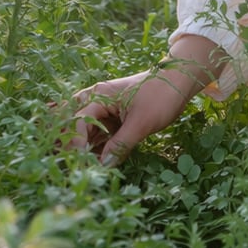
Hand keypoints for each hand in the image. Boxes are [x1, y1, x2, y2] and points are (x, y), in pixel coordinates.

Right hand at [66, 35, 226, 165]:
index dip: (76, 144)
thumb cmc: (161, 96)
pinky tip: (90, 160)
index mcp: (99, 96)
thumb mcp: (142, 123)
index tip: (82, 163)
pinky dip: (90, 145)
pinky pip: (94, 132)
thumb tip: (102, 167)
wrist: (180, 80)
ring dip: (79, 146)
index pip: (76, 122)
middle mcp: (95, 100)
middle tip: (72, 164)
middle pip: (70, 122)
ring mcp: (102, 108)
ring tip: (79, 166)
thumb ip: (120, 145)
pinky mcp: (111, 117)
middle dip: (67, 143)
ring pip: (81, 129)